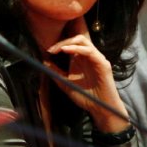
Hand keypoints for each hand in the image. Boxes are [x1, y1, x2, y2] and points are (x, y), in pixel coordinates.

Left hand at [44, 17, 129, 131]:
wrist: (99, 108)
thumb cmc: (84, 96)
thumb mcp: (65, 82)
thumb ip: (55, 71)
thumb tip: (43, 61)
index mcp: (80, 59)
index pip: (71, 42)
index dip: (59, 43)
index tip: (48, 51)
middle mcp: (88, 56)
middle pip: (77, 38)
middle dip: (62, 41)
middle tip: (52, 49)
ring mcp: (96, 58)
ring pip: (83, 40)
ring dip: (69, 42)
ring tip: (59, 49)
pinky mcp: (103, 64)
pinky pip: (90, 51)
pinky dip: (78, 49)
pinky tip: (67, 51)